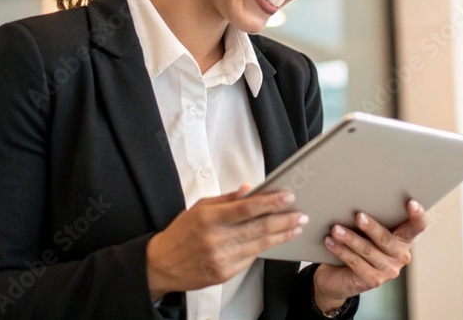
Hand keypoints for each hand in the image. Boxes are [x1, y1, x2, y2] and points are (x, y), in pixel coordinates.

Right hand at [145, 184, 306, 299]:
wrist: (162, 265)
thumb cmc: (180, 233)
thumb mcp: (198, 208)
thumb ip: (226, 199)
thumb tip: (249, 189)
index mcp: (209, 218)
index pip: (247, 208)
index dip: (271, 202)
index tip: (287, 197)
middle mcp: (216, 238)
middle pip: (259, 227)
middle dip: (284, 220)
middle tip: (300, 214)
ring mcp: (222, 258)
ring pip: (260, 244)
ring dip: (281, 235)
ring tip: (295, 227)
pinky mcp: (225, 273)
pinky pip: (251, 258)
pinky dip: (265, 248)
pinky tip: (276, 241)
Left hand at [312, 199, 428, 312]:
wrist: (340, 276)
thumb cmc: (358, 244)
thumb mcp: (367, 231)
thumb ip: (372, 218)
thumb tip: (357, 196)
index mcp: (403, 239)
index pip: (417, 227)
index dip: (417, 216)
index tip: (411, 202)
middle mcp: (400, 255)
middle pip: (386, 239)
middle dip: (371, 227)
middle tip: (358, 216)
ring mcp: (389, 270)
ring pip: (368, 251)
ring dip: (350, 239)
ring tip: (335, 229)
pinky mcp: (373, 280)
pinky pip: (355, 263)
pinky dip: (341, 251)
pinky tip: (330, 242)